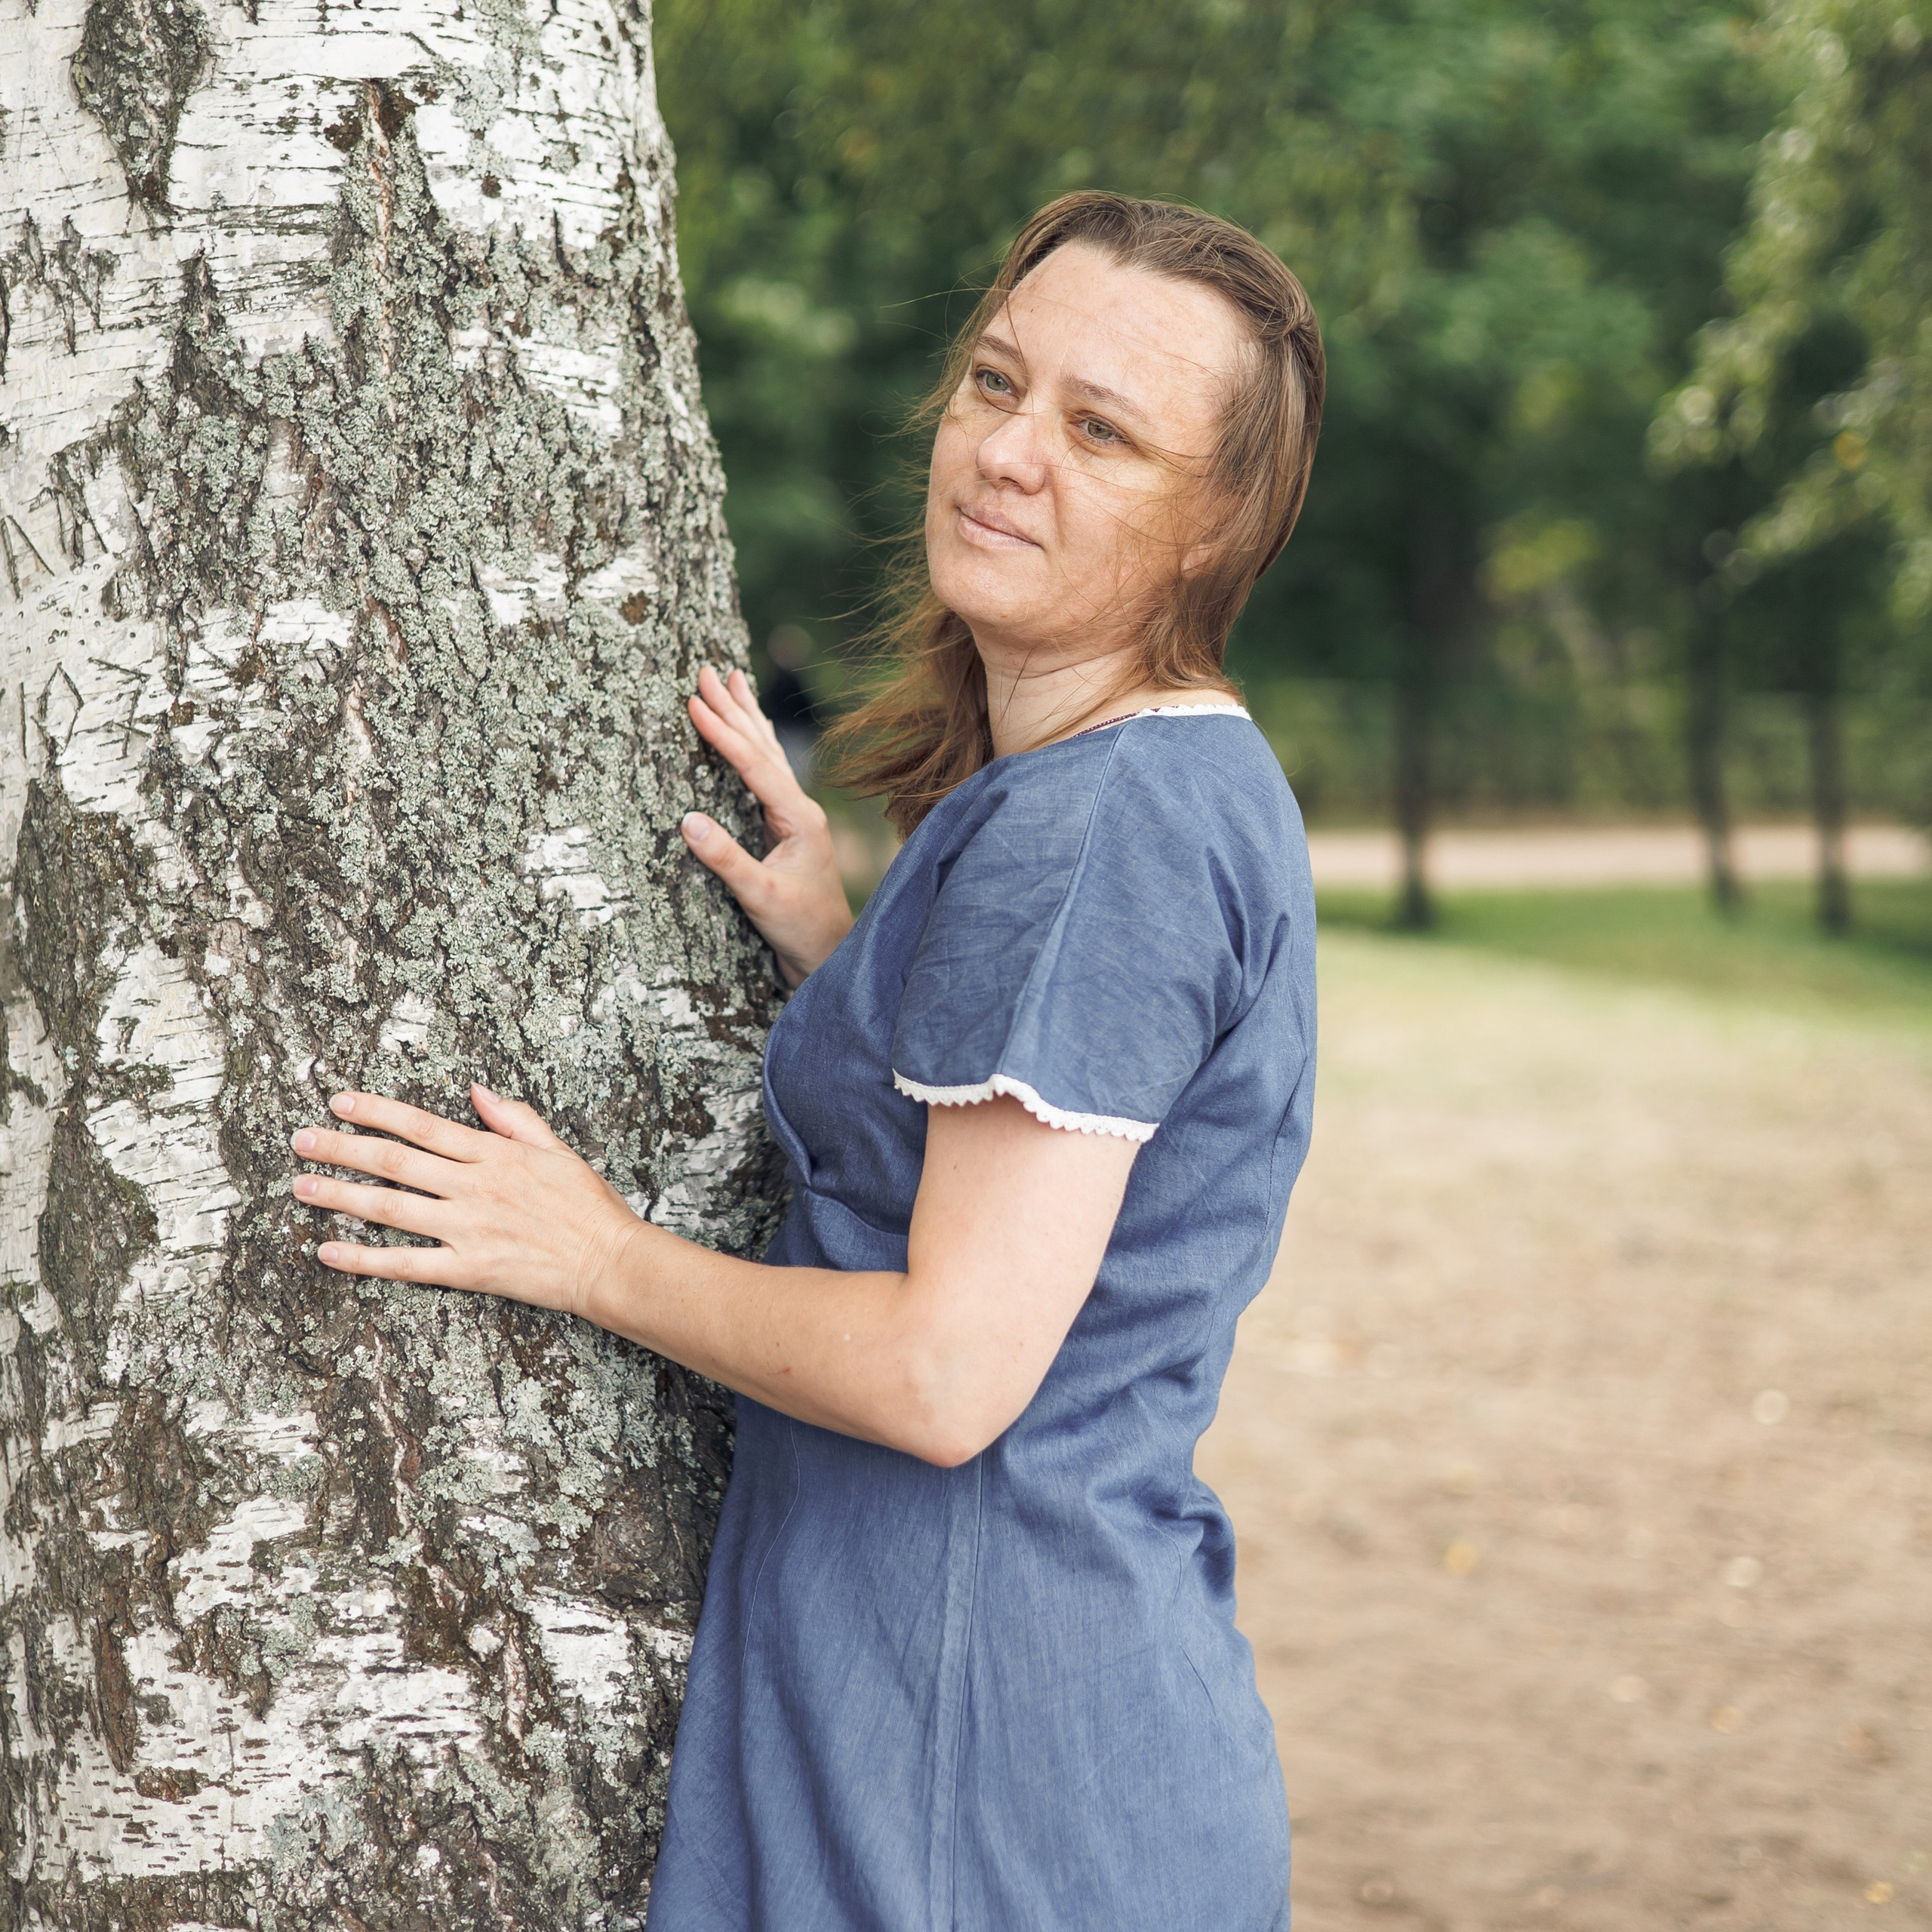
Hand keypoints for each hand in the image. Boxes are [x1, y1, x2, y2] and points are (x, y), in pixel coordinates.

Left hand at [292, 1085, 640, 1316]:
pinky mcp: (469, 1269)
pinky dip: (364, 1258)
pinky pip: (406, 1263)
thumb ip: (514, 1118)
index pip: (422, 1126)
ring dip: (341, 1196)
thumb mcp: (558, 1149)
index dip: (377, 1112)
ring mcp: (469, 1228)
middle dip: (342, 1148)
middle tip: (300, 1141)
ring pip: (391, 1207)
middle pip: (394, 1161)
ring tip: (301, 1188)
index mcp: (495, 1154)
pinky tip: (329, 1251)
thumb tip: (477, 1090)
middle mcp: (474, 1186)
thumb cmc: (589, 1206)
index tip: (339, 1102)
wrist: (610, 1261)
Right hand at [683, 665, 852, 984]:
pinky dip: (754, 745)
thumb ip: (726, 859)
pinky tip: (750, 731)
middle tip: (706, 668)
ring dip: (747, 717)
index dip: (723, 732)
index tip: (693, 701)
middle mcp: (801, 809)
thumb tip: (687, 820)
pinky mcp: (787, 827)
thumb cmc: (799, 928)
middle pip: (763, 747)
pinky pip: (766, 773)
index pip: (755, 764)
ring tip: (732, 679)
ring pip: (767, 754)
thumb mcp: (760, 896)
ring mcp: (796, 816)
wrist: (829, 952)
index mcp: (798, 818)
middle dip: (734, 707)